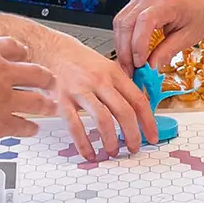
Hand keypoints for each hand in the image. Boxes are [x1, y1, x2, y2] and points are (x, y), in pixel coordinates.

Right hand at [0, 36, 55, 145]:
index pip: (10, 46)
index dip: (19, 50)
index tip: (22, 53)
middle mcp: (1, 72)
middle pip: (34, 72)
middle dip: (43, 77)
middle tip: (48, 80)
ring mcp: (6, 97)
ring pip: (36, 99)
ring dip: (45, 104)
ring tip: (50, 106)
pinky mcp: (4, 120)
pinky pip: (23, 124)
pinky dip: (29, 128)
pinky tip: (32, 130)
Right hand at [17, 24, 158, 158]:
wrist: (50, 49)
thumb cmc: (79, 61)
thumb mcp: (106, 66)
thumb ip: (121, 86)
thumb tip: (139, 108)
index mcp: (114, 73)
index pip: (138, 100)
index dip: (149, 121)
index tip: (152, 136)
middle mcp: (99, 81)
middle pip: (124, 111)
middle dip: (132, 134)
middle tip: (134, 148)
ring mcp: (80, 90)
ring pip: (103, 119)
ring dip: (110, 140)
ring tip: (113, 151)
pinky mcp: (62, 100)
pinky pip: (75, 126)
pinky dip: (83, 144)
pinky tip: (89, 153)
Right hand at [114, 0, 203, 68]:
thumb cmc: (197, 13)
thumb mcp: (189, 36)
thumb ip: (168, 51)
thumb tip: (151, 67)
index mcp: (168, 2)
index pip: (145, 21)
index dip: (138, 44)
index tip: (140, 63)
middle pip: (126, 22)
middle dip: (125, 51)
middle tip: (130, 71)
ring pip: (120, 23)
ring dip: (121, 47)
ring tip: (129, 65)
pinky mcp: (135, 3)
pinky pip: (122, 22)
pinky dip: (123, 40)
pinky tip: (129, 53)